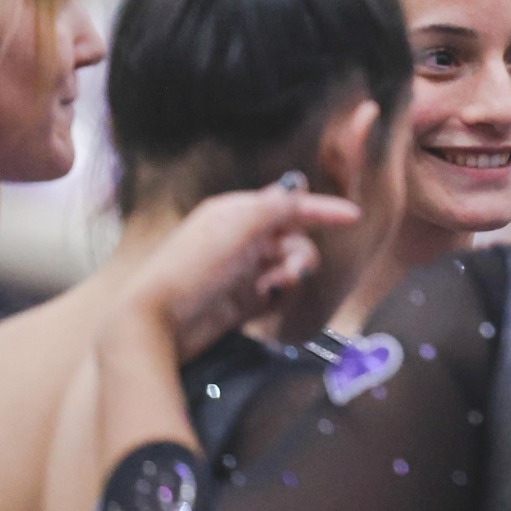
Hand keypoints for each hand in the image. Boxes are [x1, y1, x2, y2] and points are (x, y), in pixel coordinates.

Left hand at [120, 176, 360, 360]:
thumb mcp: (235, 230)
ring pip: (288, 266)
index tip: (352, 216)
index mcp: (234, 214)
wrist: (158, 323)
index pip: (286, 205)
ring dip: (290, 276)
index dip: (320, 210)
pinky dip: (278, 296)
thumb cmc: (190, 270)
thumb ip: (273, 208)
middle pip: (293, 238)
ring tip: (274, 289)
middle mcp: (240, 239)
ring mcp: (242, 271)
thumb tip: (300, 188)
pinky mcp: (243, 301)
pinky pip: (278, 293)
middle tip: (292, 273)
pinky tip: (264, 302)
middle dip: (299, 254)